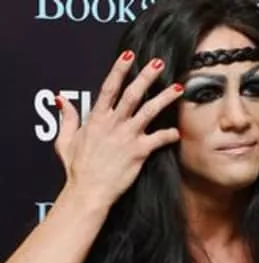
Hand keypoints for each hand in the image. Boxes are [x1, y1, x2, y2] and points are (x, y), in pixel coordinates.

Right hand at [55, 50, 183, 209]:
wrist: (88, 191)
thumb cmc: (77, 168)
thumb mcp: (65, 140)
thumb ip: (68, 118)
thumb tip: (61, 99)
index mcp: (96, 119)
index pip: (108, 88)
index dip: (119, 70)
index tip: (129, 56)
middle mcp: (112, 124)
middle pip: (131, 94)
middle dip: (145, 76)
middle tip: (158, 63)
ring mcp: (126, 137)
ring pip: (148, 111)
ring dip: (164, 98)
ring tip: (178, 87)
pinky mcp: (138, 152)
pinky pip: (157, 139)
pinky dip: (169, 135)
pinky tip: (178, 132)